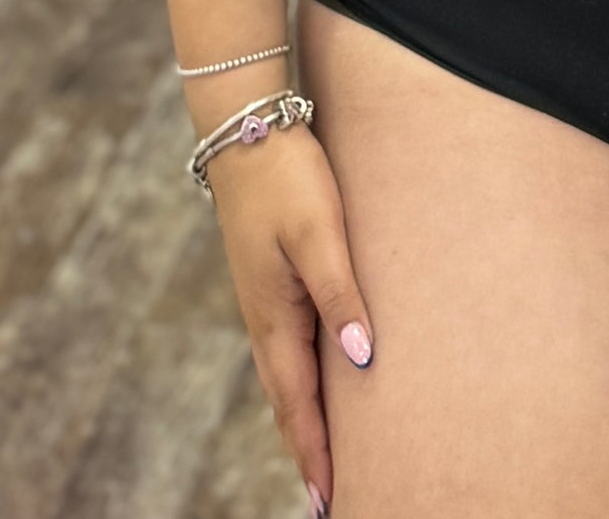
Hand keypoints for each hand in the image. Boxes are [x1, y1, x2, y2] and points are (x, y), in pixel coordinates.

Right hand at [206, 122, 373, 516]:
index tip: (330, 502)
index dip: (316, 455)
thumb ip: (341, 294)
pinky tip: (318, 381)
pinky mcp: (272, 278)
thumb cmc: (288, 177)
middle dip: (308, 452)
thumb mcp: (320, 232)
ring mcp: (266, 300)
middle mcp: (266, 318)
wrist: (246, 127)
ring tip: (323, 458)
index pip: (297, 405)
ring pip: (287, 377)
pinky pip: (289, 347)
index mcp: (275, 317)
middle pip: (289, 402)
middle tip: (329, 500)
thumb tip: (362, 361)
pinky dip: (302, 381)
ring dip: (304, 420)